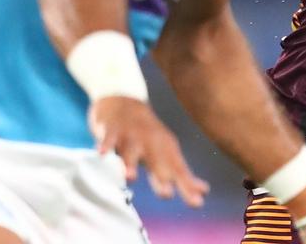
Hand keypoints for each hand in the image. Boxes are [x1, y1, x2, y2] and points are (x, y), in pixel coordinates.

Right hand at [88, 96, 208, 206]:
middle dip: (162, 178)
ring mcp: (131, 135)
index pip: (178, 171)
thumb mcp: (166, 152)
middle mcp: (151, 143)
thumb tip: (204, 191)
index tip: (197, 203)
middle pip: (158, 162)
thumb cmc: (147, 135)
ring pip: (131, 150)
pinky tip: (101, 154)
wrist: (124, 102)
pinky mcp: (112, 130)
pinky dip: (105, 145)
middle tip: (167, 194)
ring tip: (131, 178)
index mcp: (166, 150)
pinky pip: (108, 138)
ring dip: (130, 164)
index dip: (187, 186)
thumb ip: (181, 174)